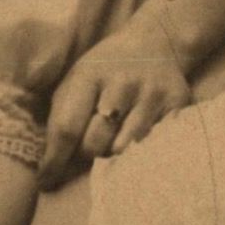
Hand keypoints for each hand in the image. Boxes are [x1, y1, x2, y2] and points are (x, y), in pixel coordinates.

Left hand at [43, 28, 201, 173]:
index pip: (66, 128)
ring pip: (124, 147)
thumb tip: (48, 165)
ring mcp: (152, 93)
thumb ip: (62, 116)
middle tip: (88, 149)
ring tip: (112, 141)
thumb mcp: (76, 80)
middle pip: (96, 143)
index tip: (45, 182)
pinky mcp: (178, 103)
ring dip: (113, 153)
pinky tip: (137, 138)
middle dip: (86, 154)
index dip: (54, 160)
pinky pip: (153, 143)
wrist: (154, 42)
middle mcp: (123, 82)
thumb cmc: (105, 69)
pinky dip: (142, 148)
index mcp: (89, 75)